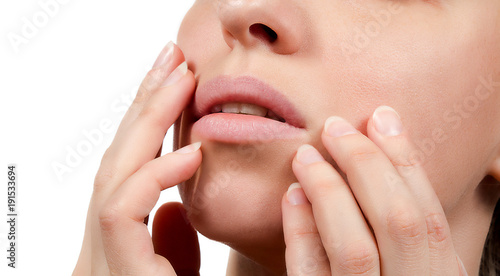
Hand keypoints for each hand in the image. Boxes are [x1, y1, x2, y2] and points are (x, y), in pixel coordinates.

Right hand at [73, 42, 201, 275]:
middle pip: (117, 157)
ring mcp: (98, 255)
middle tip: (173, 57)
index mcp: (115, 238)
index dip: (145, 120)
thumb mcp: (177, 270)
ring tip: (184, 79)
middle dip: (144, 102)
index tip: (173, 80)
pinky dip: (157, 174)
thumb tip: (171, 206)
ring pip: (114, 172)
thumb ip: (170, 238)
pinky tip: (193, 151)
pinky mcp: (112, 268)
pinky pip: (122, 208)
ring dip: (150, 120)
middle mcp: (99, 240)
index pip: (127, 167)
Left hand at [282, 106, 467, 274]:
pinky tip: (292, 196)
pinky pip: (310, 274)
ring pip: (354, 248)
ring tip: (304, 155)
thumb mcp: (413, 267)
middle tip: (334, 127)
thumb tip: (376, 150)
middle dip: (365, 163)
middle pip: (398, 221)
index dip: (404, 160)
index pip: (428, 214)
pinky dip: (300, 230)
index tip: (380, 116)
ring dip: (328, 189)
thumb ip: (405, 230)